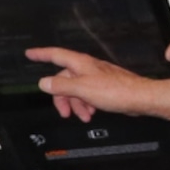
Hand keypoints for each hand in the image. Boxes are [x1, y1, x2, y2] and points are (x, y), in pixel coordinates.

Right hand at [25, 47, 149, 122]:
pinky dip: (86, 104)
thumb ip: (61, 85)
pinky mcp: (105, 87)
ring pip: (76, 90)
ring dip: (76, 104)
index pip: (55, 55)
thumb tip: (44, 82)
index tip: (30, 54)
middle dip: (61, 97)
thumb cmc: (116, 91)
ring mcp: (97, 77)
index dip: (41, 54)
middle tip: (64, 111)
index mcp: (80, 64)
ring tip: (84, 115)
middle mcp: (88, 68)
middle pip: (64, 79)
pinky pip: (88, 95)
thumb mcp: (82, 89)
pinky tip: (92, 112)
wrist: (140, 98)